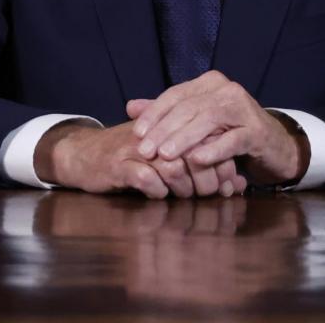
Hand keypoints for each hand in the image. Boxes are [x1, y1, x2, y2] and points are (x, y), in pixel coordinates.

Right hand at [34, 120, 246, 198]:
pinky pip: (144, 178)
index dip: (223, 164)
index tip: (231, 184)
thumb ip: (204, 167)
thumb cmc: (132, 158)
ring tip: (187, 197)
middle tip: (214, 195)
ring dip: (185, 188)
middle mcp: (155, 135)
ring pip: (172, 166)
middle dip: (209, 179)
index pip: (206, 139)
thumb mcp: (169, 158)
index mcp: (170, 127)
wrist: (84, 154)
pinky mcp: (117, 165)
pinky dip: (156, 190)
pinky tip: (159, 195)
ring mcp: (136, 150)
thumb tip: (240, 184)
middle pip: (194, 154)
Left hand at [127, 70, 309, 184]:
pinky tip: (196, 160)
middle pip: (189, 107)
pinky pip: (232, 139)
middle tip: (146, 150)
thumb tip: (131, 107)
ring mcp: (244, 108)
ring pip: (208, 120)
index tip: (137, 133)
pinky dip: (213, 149)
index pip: (175, 94)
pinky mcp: (257, 130)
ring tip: (165, 155)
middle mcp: (227, 90)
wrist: (272, 145)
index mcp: (209, 83)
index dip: (154, 113)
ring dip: (184, 138)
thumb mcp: (195, 122)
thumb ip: (166, 113)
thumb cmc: (228, 133)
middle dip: (164, 129)